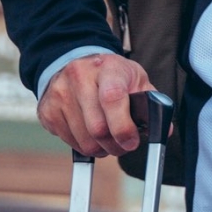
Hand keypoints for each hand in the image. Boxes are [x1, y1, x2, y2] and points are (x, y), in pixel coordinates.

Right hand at [37, 53, 151, 156]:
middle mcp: (79, 77)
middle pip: (98, 128)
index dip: (124, 127)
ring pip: (84, 141)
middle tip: (123, 145)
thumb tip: (165, 130)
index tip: (132, 141)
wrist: (76, 63)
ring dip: (101, 148)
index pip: (112, 99)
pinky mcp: (47, 110)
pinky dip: (84, 146)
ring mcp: (59, 93)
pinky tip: (90, 133)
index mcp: (107, 67)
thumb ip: (151, 103)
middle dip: (116, 145)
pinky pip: (70, 143)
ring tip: (108, 138)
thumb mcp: (136, 79)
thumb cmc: (112, 75)